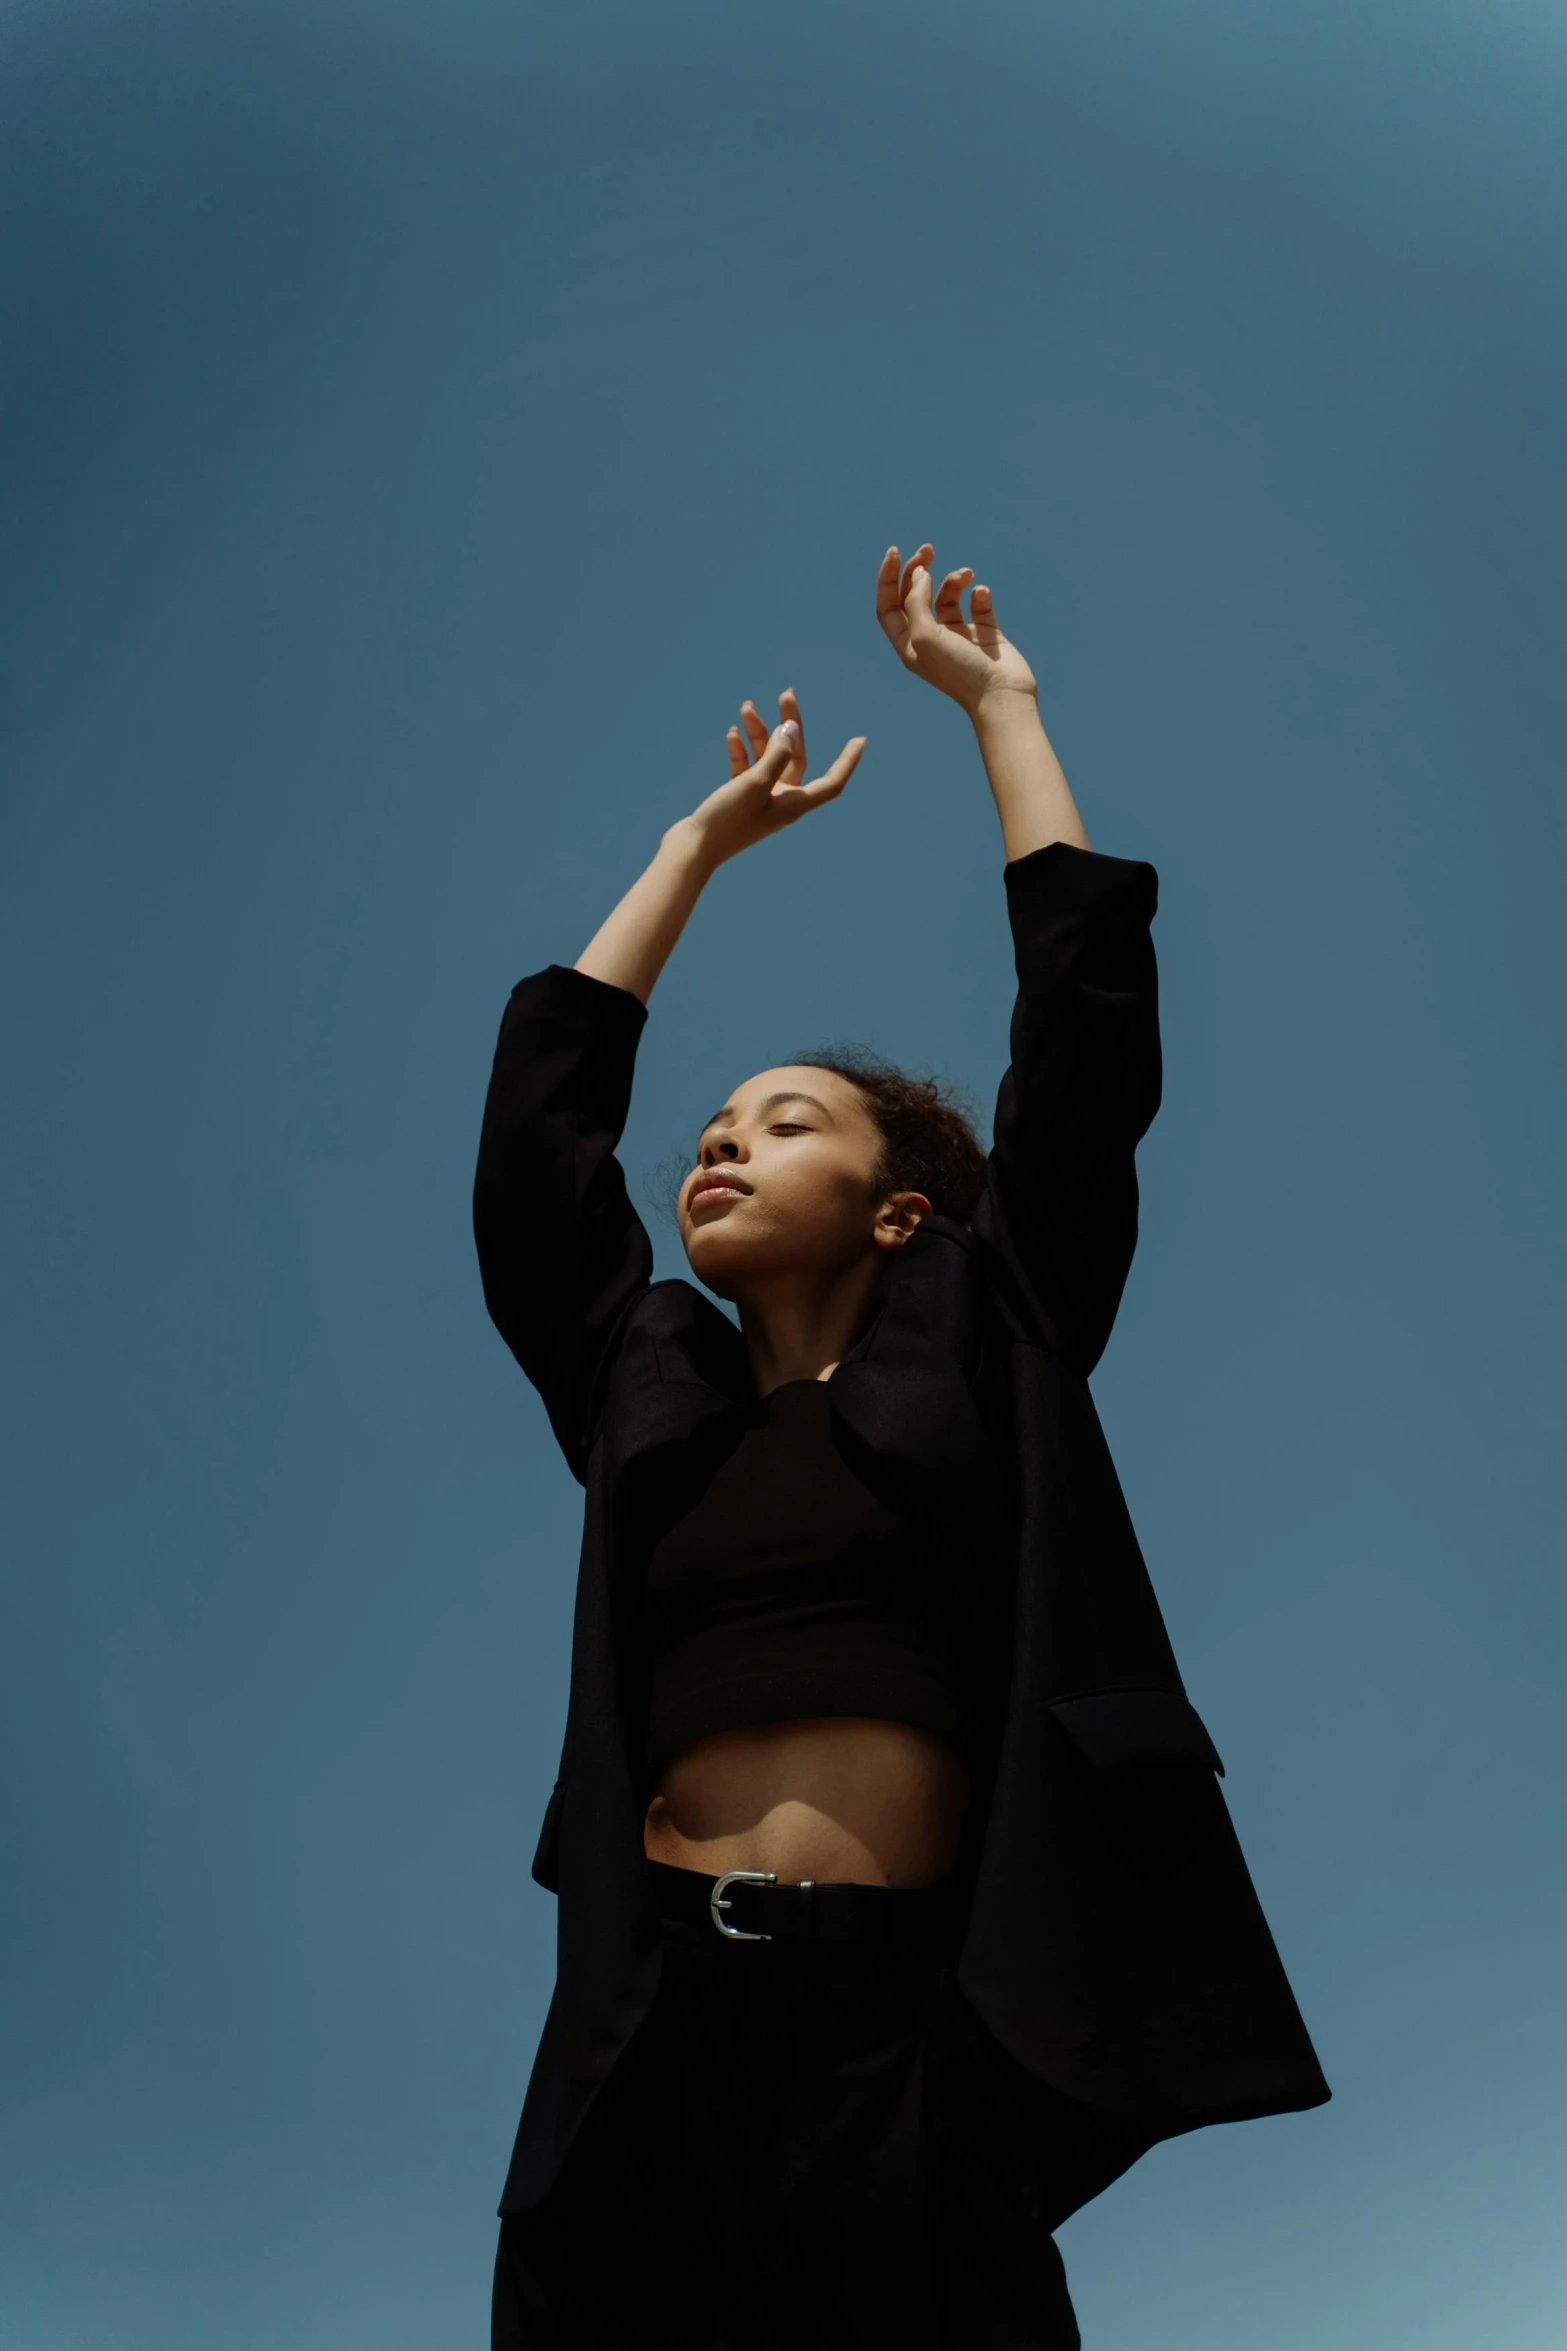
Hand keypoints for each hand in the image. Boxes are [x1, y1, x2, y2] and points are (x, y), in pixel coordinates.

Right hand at [680, 688, 865, 867]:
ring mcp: (759, 800)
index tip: (860, 740)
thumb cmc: (726, 821)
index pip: (831, 782)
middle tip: (786, 694)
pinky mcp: (738, 798)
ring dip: (758, 733)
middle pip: (794, 757)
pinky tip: (733, 733)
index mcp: (793, 805)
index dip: (847, 761)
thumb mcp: (754, 783)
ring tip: (747, 708)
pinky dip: (741, 750)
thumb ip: (776, 754)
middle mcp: (781, 802)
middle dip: (789, 725)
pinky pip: (746, 767)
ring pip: (766, 758)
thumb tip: (792, 728)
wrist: (691, 849)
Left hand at [875, 543, 1037, 714]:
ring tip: (965, 574)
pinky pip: (978, 603)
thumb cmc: (959, 671)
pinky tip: (982, 593)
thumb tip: (920, 573)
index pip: (889, 606)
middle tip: (928, 549)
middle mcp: (931, 639)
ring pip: (948, 595)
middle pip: (915, 595)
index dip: (888, 578)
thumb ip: (916, 602)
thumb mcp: (925, 636)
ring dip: (953, 579)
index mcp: (910, 645)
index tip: (896, 551)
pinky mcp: (984, 633)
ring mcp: (959, 635)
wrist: (1001, 695)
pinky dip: (979, 593)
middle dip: (918, 569)